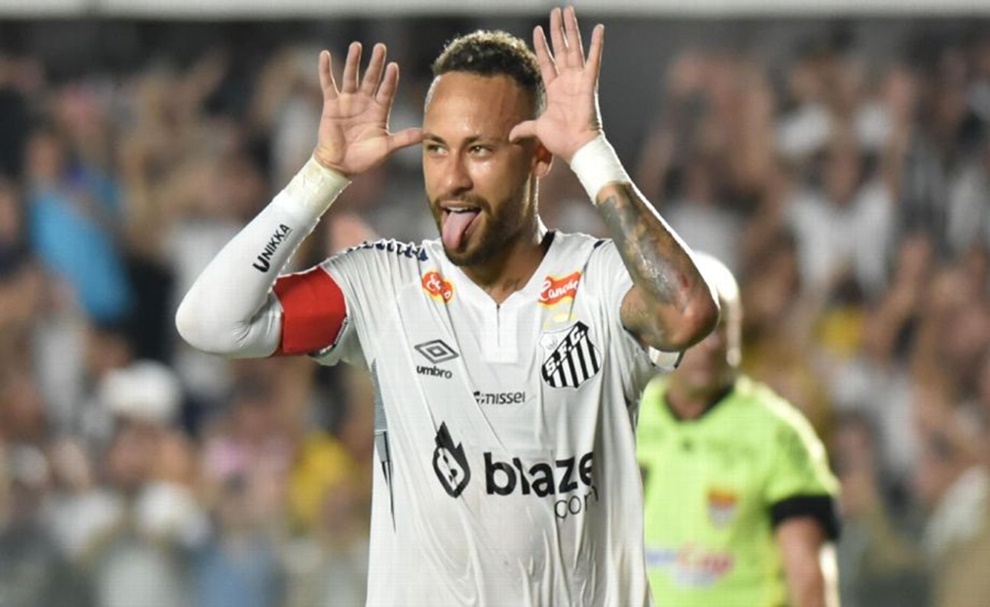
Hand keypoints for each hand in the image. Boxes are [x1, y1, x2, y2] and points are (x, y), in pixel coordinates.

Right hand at [313, 43, 422, 176]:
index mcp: (379, 112)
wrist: (340, 167)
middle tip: (380, 47)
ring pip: (351, 77)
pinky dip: (325, 70)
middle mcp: (365, 103)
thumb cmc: (364, 159)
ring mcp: (348, 102)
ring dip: (353, 61)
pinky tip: (324, 55)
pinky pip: (328, 84)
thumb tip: (427, 134)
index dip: (390, 79)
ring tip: (356, 45)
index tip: (394, 66)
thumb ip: (405, 138)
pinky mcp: (331, 105)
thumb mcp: (386, 147)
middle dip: (376, 63)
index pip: (387, 91)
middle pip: (371, 78)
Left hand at [509, 6, 602, 161]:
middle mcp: (567, 81)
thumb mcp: (537, 130)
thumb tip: (510, 136)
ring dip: (571, 29)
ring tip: (568, 11)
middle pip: (561, 48)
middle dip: (557, 30)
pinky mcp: (589, 83)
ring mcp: (578, 80)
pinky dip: (597, 44)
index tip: (537, 29)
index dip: (541, 46)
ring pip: (574, 48)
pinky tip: (598, 29)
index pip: (546, 61)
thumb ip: (525, 128)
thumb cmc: (561, 140)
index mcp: (554, 89)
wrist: (577, 147)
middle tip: (556, 11)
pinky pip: (594, 60)